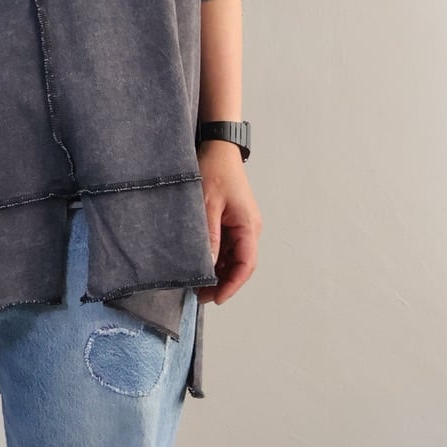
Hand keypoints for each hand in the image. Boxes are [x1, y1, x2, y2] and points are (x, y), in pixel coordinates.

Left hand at [195, 144, 261, 304]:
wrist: (218, 147)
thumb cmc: (214, 170)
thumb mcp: (206, 205)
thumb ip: (209, 236)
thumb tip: (208, 265)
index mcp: (248, 225)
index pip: (246, 265)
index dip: (231, 285)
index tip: (215, 298)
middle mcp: (250, 228)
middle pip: (241, 265)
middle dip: (223, 283)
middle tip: (200, 295)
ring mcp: (242, 225)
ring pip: (234, 258)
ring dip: (219, 272)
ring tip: (197, 284)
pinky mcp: (233, 222)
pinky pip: (228, 247)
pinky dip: (216, 259)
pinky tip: (200, 265)